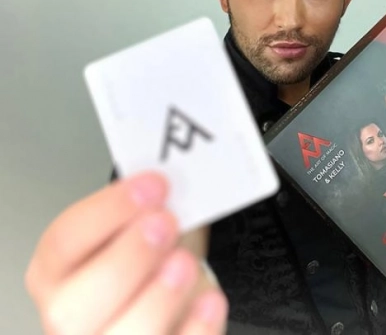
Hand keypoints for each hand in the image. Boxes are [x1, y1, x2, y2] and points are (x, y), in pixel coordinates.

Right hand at [24, 171, 227, 334]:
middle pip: (75, 305)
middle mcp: (72, 315)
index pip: (64, 242)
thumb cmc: (151, 256)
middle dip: (127, 260)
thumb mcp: (141, 224)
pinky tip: (210, 300)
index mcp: (59, 271)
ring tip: (186, 264)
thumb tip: (174, 181)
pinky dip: (196, 329)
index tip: (153, 185)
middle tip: (167, 223)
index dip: (108, 211)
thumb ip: (148, 208)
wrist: (176, 292)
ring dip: (158, 298)